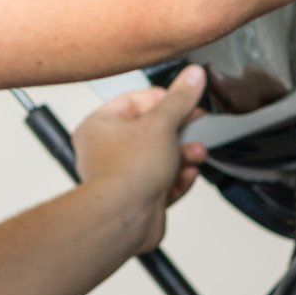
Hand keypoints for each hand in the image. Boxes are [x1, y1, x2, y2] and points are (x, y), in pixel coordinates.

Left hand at [72, 66, 209, 256]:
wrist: (126, 218)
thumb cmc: (128, 172)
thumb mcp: (161, 124)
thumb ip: (180, 99)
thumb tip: (192, 75)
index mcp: (99, 126)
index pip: (134, 100)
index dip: (164, 99)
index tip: (186, 99)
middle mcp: (106, 151)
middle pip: (150, 131)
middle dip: (179, 132)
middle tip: (196, 126)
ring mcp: (121, 177)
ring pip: (159, 159)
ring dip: (182, 156)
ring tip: (196, 154)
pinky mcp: (137, 199)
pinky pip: (162, 182)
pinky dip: (178, 178)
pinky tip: (188, 175)